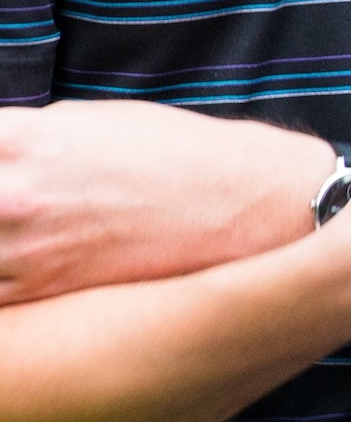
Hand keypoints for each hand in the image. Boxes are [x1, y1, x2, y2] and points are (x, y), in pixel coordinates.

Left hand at [0, 101, 331, 304]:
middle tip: (7, 209)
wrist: (254, 212)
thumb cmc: (179, 157)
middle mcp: (9, 196)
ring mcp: (22, 256)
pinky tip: (20, 271)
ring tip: (18, 240)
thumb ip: (26, 135)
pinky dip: (1, 283)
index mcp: (19, 138)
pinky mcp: (43, 302)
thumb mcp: (97, 120)